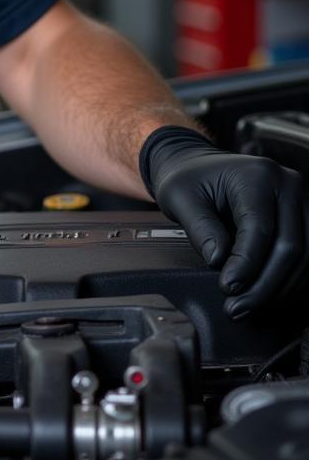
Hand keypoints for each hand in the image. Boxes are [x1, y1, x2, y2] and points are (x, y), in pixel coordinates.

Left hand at [140, 125, 308, 318]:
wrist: (198, 165)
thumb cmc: (188, 178)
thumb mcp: (179, 197)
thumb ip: (200, 228)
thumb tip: (219, 261)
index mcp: (257, 174)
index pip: (259, 228)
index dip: (246, 264)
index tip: (228, 288)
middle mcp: (287, 185)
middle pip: (290, 247)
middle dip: (264, 285)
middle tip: (237, 308)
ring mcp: (301, 201)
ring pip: (305, 258)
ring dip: (278, 288)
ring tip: (247, 306)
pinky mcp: (304, 218)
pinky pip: (307, 257)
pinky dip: (288, 280)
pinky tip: (266, 294)